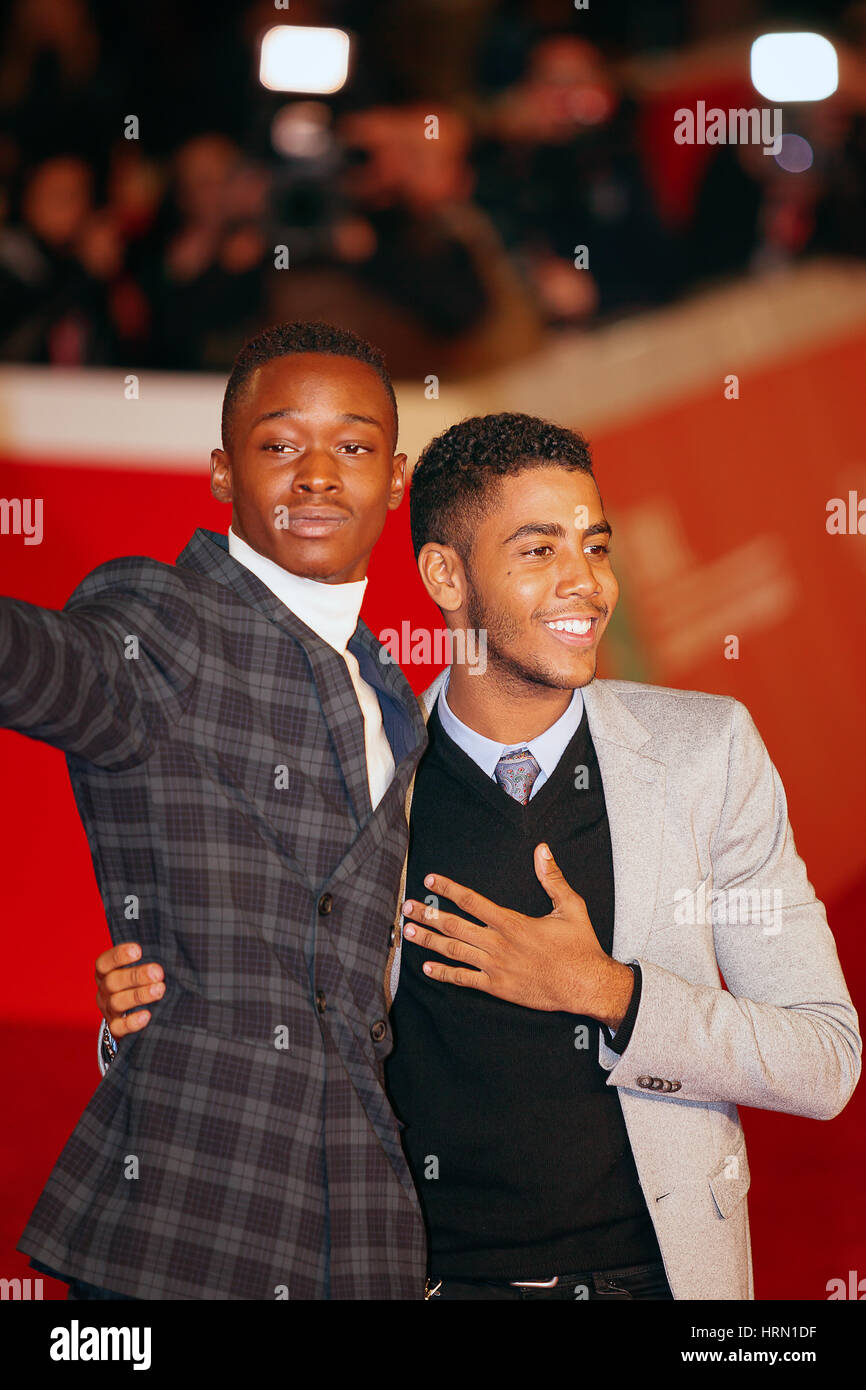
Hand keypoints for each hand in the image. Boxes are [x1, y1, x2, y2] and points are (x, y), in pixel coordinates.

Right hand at [95, 942, 162, 1038]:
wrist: (129, 1017)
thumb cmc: (139, 983)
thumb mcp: (137, 970)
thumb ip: (148, 959)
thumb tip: (170, 949)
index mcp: (106, 973)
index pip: (104, 963)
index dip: (118, 955)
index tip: (138, 950)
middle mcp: (104, 991)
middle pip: (113, 982)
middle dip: (136, 976)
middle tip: (158, 973)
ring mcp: (109, 1010)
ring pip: (117, 1002)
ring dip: (139, 995)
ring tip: (159, 990)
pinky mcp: (115, 1029)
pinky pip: (119, 1027)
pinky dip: (132, 1022)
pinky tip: (147, 1016)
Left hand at [401, 843, 633, 1025]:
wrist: (586, 985)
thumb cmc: (579, 946)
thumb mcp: (571, 906)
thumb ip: (552, 878)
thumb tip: (542, 850)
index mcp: (512, 922)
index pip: (471, 901)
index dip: (448, 889)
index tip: (430, 881)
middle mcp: (498, 944)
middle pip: (454, 926)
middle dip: (428, 914)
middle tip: (406, 907)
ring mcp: (495, 967)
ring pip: (454, 951)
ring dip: (428, 941)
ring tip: (408, 932)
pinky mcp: (498, 988)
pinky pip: (465, 979)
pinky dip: (444, 973)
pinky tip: (427, 967)